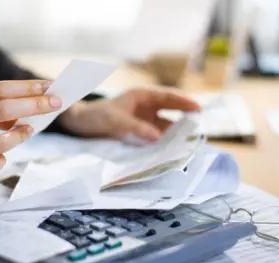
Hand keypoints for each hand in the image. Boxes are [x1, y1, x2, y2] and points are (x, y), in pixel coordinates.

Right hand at [0, 80, 60, 178]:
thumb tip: (20, 114)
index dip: (26, 88)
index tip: (48, 87)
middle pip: (4, 110)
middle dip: (35, 105)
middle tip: (56, 103)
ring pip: (0, 143)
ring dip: (20, 136)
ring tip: (28, 130)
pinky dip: (1, 160)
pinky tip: (1, 155)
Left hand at [58, 87, 199, 141]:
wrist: (78, 124)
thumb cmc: (95, 116)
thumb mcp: (115, 120)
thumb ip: (137, 128)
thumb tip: (158, 137)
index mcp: (141, 96)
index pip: (168, 97)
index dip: (184, 103)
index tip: (199, 110)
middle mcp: (145, 107)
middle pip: (170, 111)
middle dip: (185, 118)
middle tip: (200, 129)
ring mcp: (142, 119)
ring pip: (164, 125)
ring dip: (175, 133)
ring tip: (188, 143)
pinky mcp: (138, 131)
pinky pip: (154, 136)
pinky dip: (163, 141)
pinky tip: (170, 150)